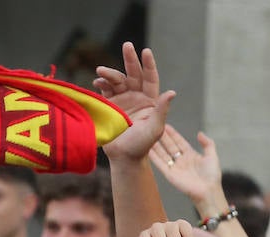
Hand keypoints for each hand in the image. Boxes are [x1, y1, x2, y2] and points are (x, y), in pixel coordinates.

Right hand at [95, 42, 175, 161]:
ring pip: (117, 81)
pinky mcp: (109, 106)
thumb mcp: (155, 128)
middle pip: (133, 74)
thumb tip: (172, 92)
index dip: (148, 65)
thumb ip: (161, 110)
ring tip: (100, 71)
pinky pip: (105, 90)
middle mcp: (136, 97)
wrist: (123, 158)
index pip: (150, 78)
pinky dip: (101, 84)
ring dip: (110, 74)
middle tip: (127, 45)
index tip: (146, 51)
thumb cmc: (142, 146)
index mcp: (150, 100)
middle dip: (130, 60)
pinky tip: (97, 82)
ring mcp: (122, 100)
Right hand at [150, 125, 223, 209]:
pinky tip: (147, 149)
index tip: (166, 125)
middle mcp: (181, 160)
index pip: (179, 142)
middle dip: (163, 137)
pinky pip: (160, 164)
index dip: (173, 134)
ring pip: (163, 154)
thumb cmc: (211, 175)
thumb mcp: (212, 156)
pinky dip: (154, 157)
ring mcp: (175, 168)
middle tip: (155, 127)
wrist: (208, 191)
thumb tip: (199, 133)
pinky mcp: (169, 175)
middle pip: (170, 146)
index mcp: (191, 155)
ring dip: (156, 145)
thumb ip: (207, 143)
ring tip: (149, 136)